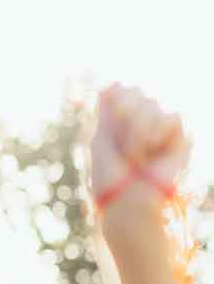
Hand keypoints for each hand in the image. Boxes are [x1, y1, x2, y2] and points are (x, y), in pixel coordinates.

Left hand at [88, 85, 189, 217]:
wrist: (129, 200)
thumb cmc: (111, 176)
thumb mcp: (101, 139)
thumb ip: (108, 111)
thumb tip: (111, 83)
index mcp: (123, 121)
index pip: (124, 88)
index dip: (116, 101)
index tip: (110, 124)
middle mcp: (144, 121)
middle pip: (137, 91)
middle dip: (124, 118)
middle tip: (122, 147)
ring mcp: (163, 129)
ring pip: (153, 104)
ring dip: (137, 131)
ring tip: (136, 155)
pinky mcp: (181, 139)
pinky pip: (172, 116)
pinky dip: (156, 133)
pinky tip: (153, 151)